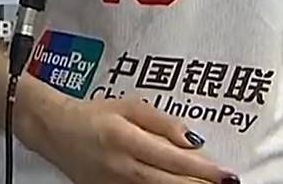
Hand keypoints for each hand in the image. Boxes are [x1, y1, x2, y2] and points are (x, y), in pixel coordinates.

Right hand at [35, 95, 238, 183]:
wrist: (56, 132)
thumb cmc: (94, 114)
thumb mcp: (128, 106)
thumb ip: (162, 121)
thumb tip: (191, 139)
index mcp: (125, 138)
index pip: (172, 158)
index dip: (202, 169)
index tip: (225, 174)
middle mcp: (121, 165)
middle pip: (169, 183)